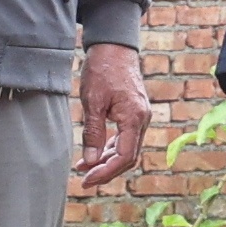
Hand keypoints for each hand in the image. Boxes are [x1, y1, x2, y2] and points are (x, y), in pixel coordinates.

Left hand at [72, 44, 150, 187]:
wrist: (114, 46)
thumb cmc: (103, 69)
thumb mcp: (92, 102)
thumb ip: (93, 133)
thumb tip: (90, 162)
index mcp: (134, 118)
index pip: (123, 157)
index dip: (105, 173)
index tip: (86, 180)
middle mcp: (142, 120)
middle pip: (128, 157)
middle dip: (106, 171)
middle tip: (84, 180)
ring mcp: (140, 117)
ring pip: (126, 149)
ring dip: (106, 161)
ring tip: (83, 168)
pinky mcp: (134, 113)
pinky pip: (125, 138)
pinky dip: (110, 148)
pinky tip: (94, 154)